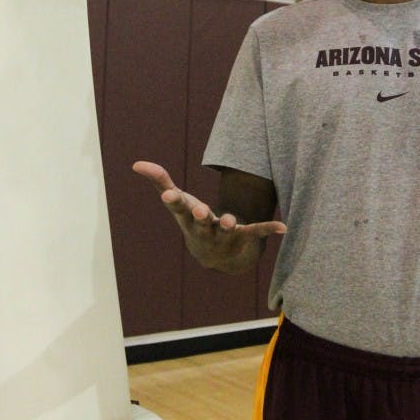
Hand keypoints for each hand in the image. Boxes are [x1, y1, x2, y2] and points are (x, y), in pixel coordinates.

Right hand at [132, 161, 285, 271]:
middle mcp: (203, 228)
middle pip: (200, 221)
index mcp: (187, 217)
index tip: (167, 194)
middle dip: (200, 216)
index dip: (173, 200)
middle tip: (200, 209)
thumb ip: (160, 180)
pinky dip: (269, 229)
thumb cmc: (192, 220)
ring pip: (225, 229)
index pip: (178, 207)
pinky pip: (256, 232)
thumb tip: (136, 163)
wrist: (214, 256)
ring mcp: (223, 234)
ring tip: (230, 220)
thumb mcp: (177, 201)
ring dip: (227, 224)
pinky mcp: (242, 236)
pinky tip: (283, 227)